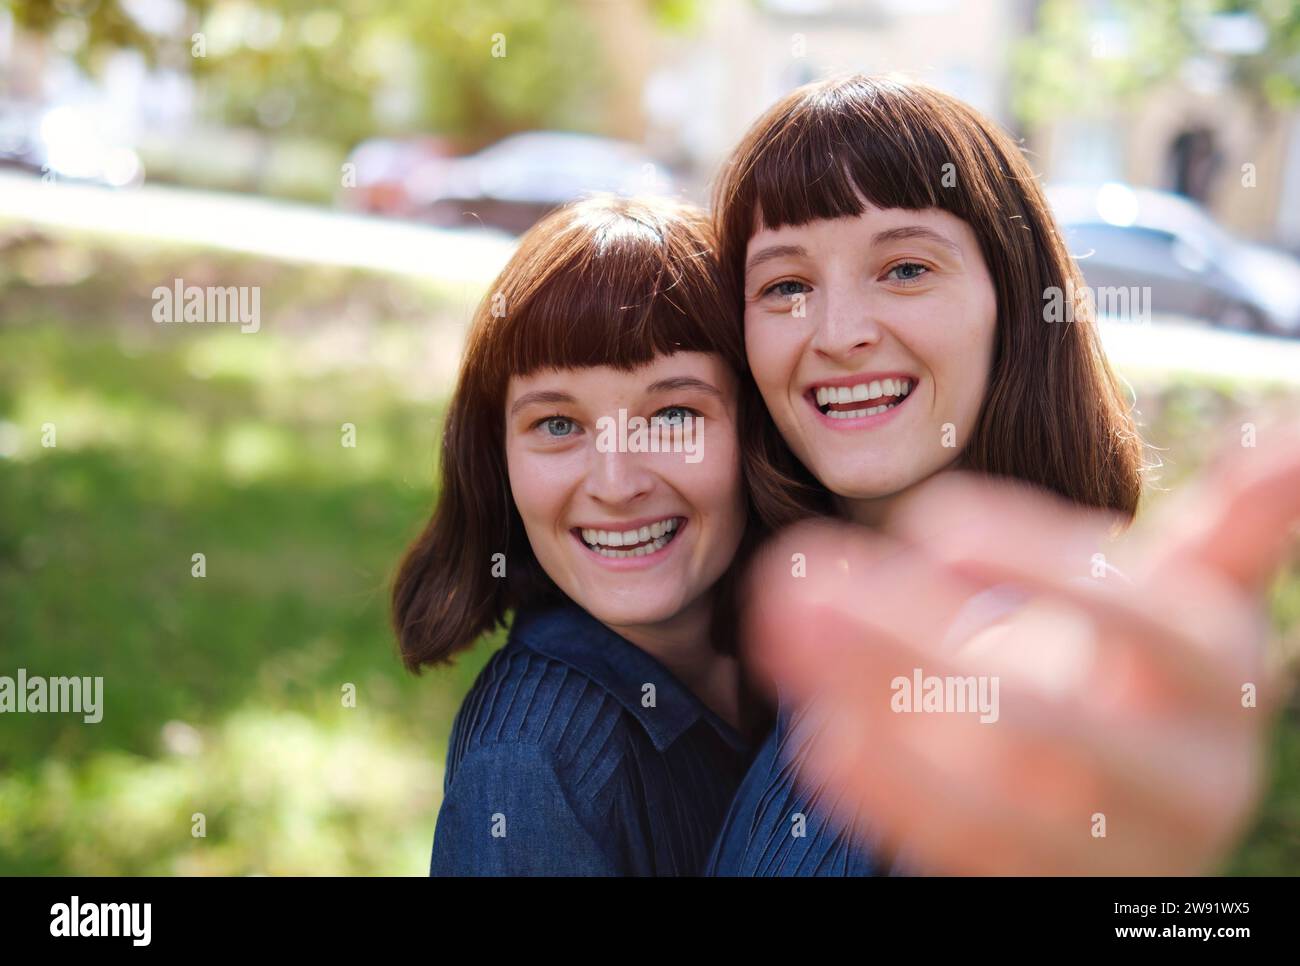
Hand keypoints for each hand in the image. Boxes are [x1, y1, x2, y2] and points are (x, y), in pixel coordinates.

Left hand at [744, 424, 1299, 874]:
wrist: (1143, 813)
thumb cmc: (1143, 674)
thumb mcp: (1188, 604)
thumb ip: (1233, 528)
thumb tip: (1299, 439)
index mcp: (1224, 679)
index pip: (1137, 617)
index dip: (1033, 564)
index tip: (927, 519)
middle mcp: (1188, 773)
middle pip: (1042, 709)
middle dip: (912, 641)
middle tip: (805, 581)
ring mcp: (1120, 849)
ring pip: (992, 785)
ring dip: (876, 706)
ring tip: (787, 630)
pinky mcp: (1052, 891)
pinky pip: (964, 850)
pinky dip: (889, 794)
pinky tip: (818, 735)